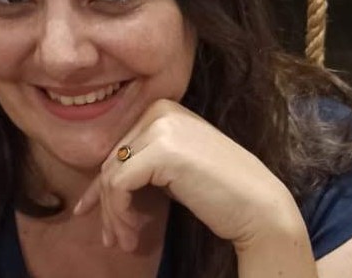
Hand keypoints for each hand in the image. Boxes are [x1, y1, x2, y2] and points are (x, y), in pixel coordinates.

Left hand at [73, 98, 297, 251]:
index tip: (92, 213)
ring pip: (112, 174)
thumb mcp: (172, 168)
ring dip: (113, 215)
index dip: (102, 185)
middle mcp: (160, 110)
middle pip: (113, 160)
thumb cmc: (219, 191)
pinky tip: (133, 233)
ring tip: (123, 243)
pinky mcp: (161, 150)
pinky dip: (119, 213)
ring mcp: (161, 126)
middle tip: (113, 239)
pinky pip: (119, 184)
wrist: (259, 207)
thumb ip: (142, 163)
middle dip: (106, 204)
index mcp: (163, 108)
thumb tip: (102, 181)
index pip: (119, 147)